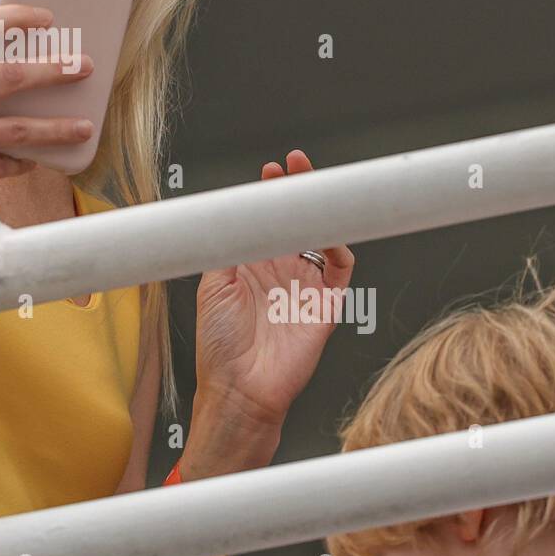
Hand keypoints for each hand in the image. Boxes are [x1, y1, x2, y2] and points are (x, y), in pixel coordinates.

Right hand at [0, 4, 94, 228]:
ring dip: (56, 127)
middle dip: (54, 69)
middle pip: (9, 77)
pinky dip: (23, 162)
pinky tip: (38, 159)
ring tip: (84, 125)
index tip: (44, 18)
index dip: (15, 18)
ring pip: (16, 130)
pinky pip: (1, 167)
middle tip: (82, 65)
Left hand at [190, 150, 355, 453]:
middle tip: (297, 166)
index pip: (268, 219)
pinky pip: (341, 267)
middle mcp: (281, 270)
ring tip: (311, 187)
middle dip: (300, 190)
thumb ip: (226, 244)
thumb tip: (235, 210)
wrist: (239, 389)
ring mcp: (304, 284)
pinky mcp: (326, 303)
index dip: (272, 194)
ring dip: (320, 209)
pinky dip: (339, 244)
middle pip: (298, 220)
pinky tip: (327, 230)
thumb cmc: (219, 346)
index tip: (271, 171)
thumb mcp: (213, 283)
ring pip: (322, 235)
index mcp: (252, 264)